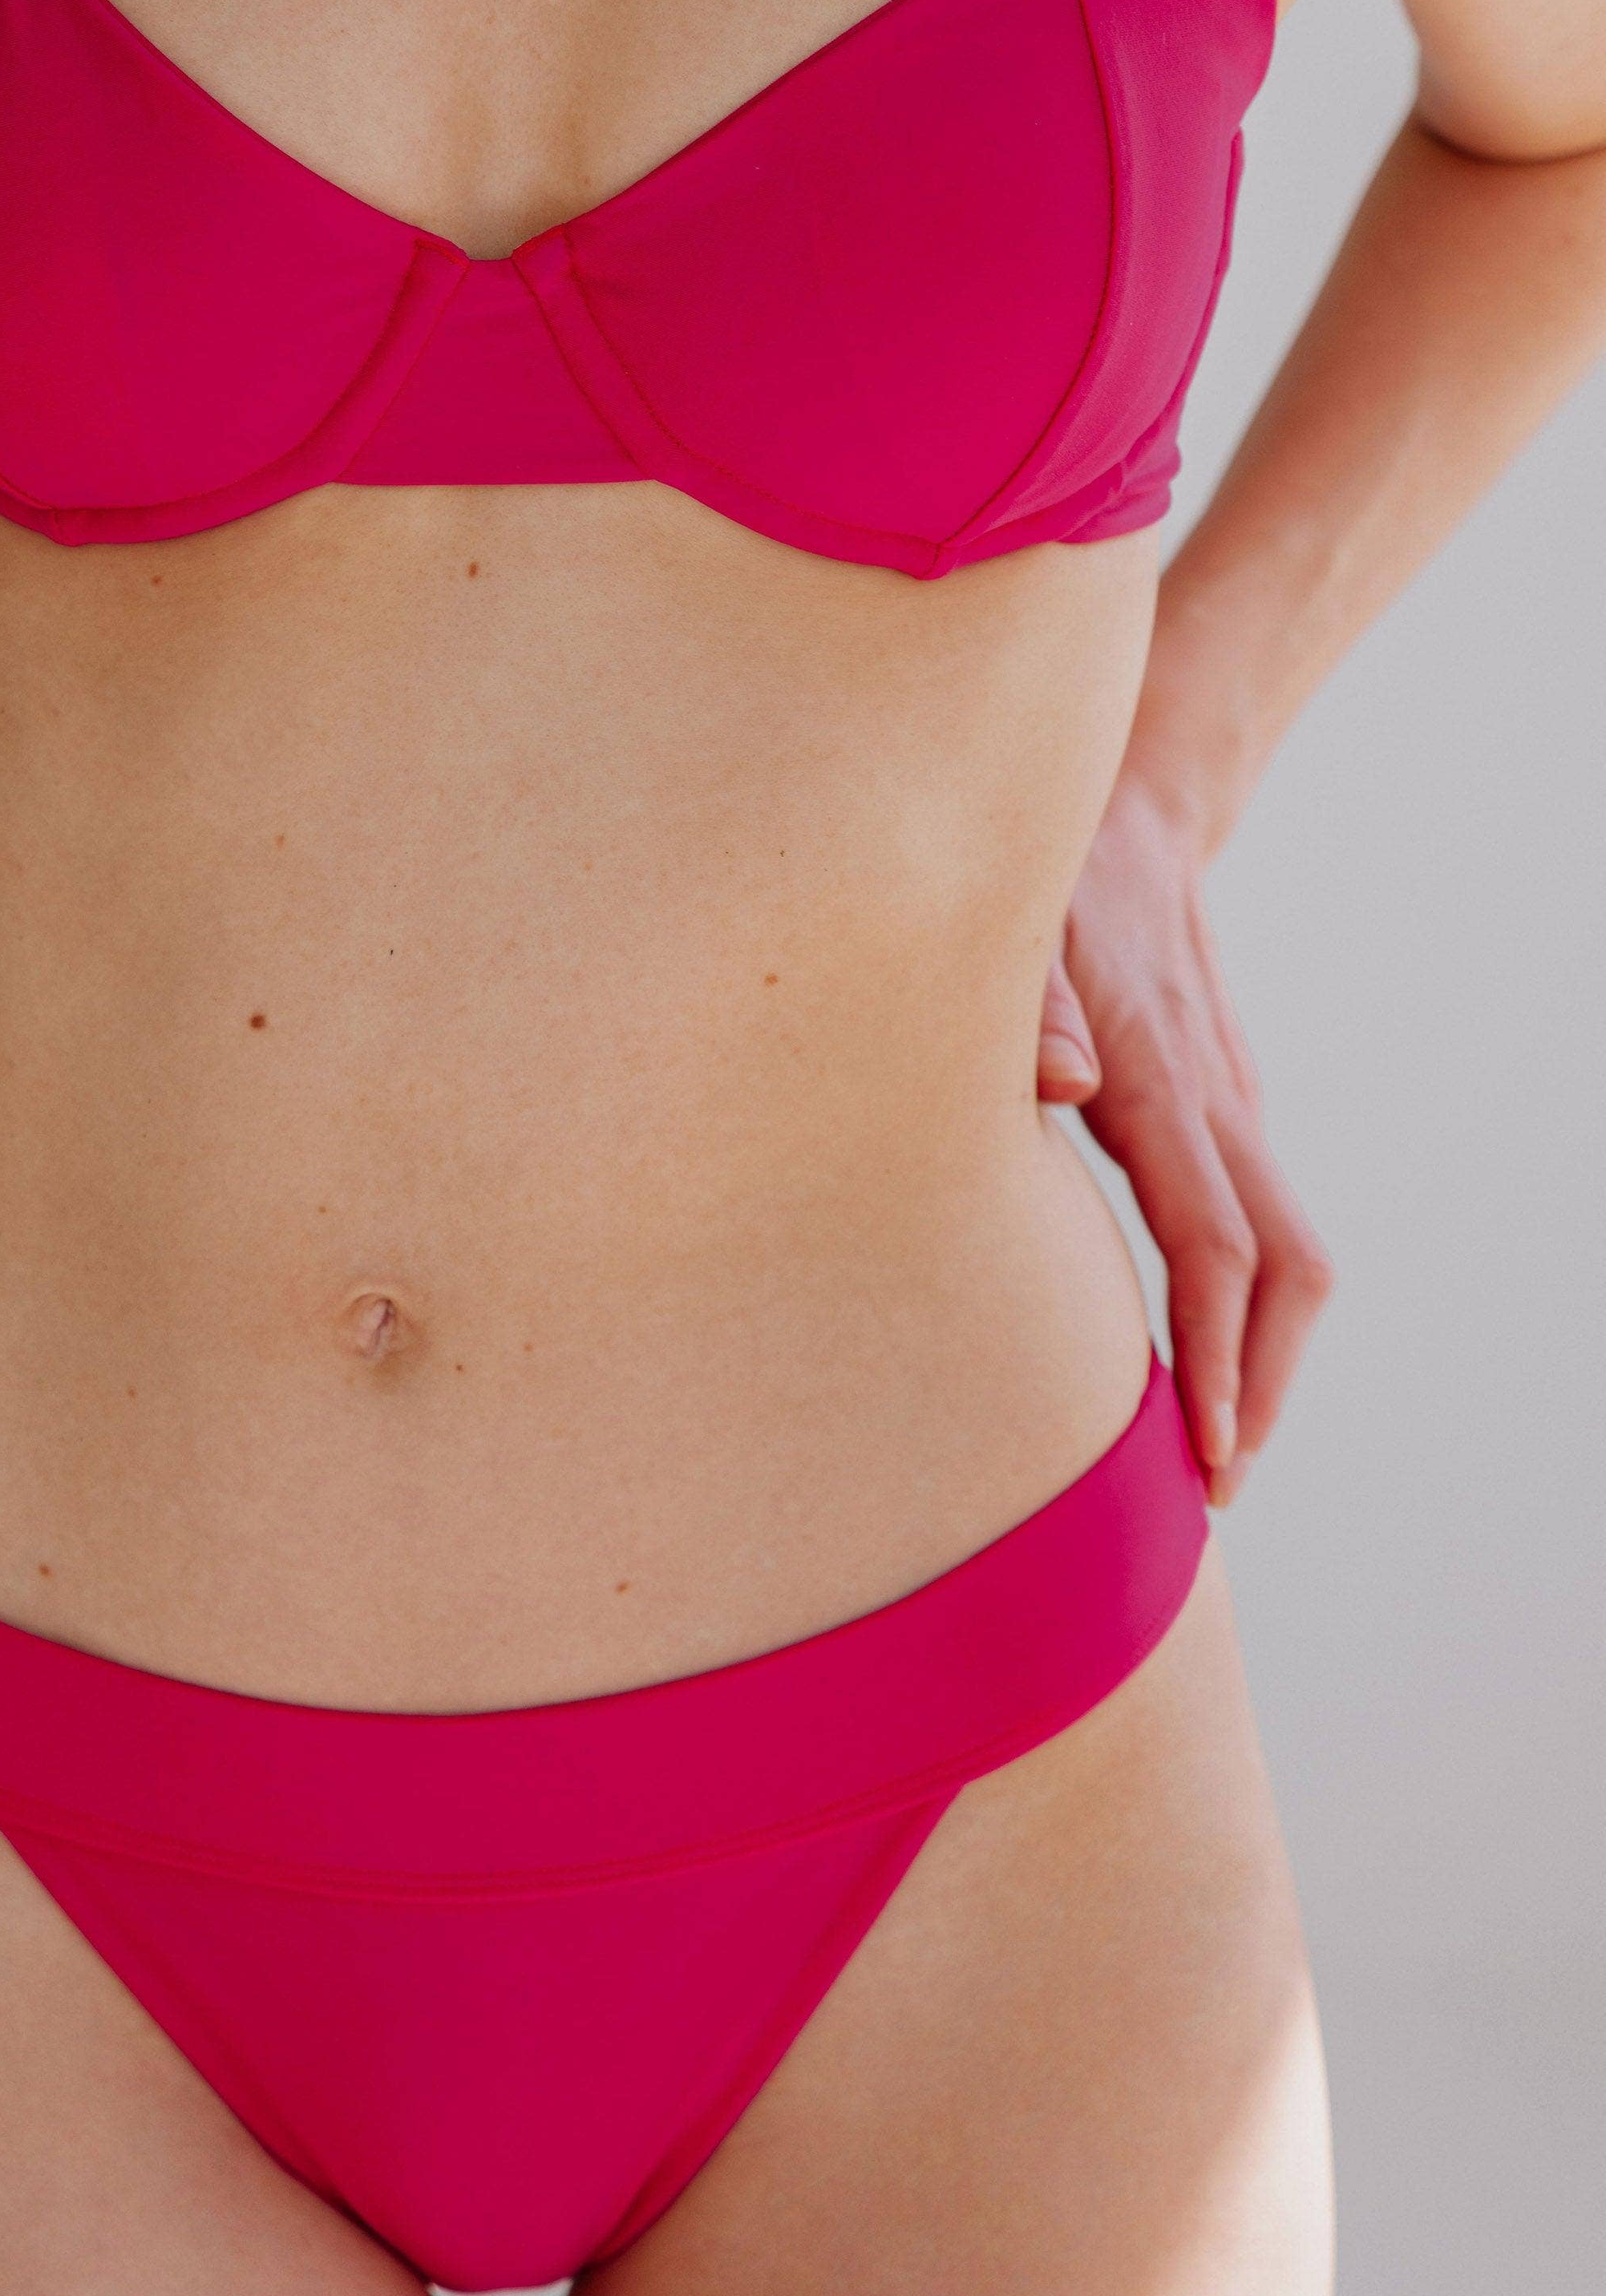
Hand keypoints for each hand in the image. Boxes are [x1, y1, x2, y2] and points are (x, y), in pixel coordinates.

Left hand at [1036, 772, 1332, 1506]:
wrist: (1127, 814)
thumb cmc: (1043, 878)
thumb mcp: (1007, 925)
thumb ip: (1024, 1003)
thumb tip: (1064, 1084)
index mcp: (1161, 1083)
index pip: (1216, 1246)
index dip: (1218, 1354)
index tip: (1210, 1447)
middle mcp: (1211, 1102)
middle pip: (1285, 1269)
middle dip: (1263, 1383)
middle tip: (1213, 1481)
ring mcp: (1225, 1102)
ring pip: (1288, 1248)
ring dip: (1264, 1350)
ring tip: (1211, 1441)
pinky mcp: (1216, 1101)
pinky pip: (1256, 1219)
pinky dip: (1245, 1297)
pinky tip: (1196, 1342)